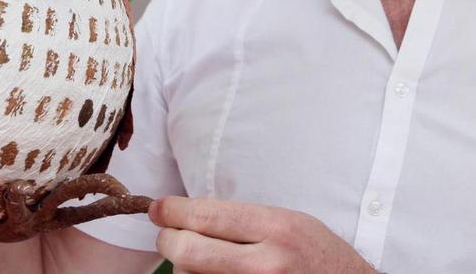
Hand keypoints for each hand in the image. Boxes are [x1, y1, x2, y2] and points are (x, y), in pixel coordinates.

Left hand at [148, 196, 377, 273]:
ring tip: (198, 259)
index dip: (172, 211)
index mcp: (276, 228)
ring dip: (185, 268)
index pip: (206, 216)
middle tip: (166, 234)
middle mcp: (267, 262)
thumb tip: (189, 216)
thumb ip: (243, 221)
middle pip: (189, 251)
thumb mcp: (288, 223)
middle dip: (168, 240)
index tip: (158, 208)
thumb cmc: (317, 255)